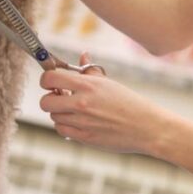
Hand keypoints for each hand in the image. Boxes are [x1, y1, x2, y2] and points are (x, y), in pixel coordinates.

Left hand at [40, 52, 173, 154]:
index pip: (50, 78)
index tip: (52, 81)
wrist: (147, 127)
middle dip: (50, 98)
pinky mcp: (85, 137)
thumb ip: (91, 71)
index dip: (46, 79)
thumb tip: (82, 56)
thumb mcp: (110, 83)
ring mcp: (82, 122)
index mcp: (88, 85)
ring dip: (59, 112)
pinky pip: (62, 130)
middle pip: (45, 101)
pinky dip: (65, 126)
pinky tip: (77, 121)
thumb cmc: (130, 103)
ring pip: (53, 117)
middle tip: (61, 96)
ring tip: (74, 109)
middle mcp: (82, 103)